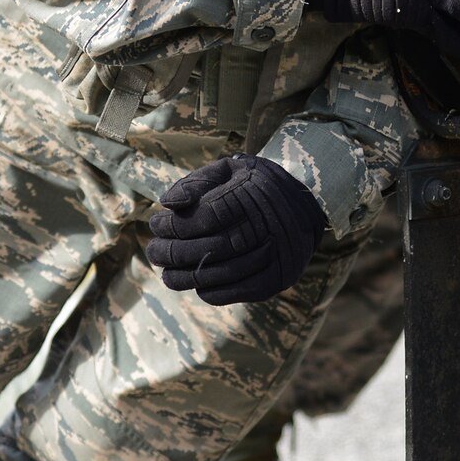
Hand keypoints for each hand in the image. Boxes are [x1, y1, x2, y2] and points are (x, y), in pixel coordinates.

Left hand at [146, 155, 324, 305]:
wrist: (306, 205)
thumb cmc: (257, 184)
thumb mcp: (231, 169)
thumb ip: (197, 181)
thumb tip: (168, 203)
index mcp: (252, 195)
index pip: (203, 217)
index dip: (173, 225)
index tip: (155, 225)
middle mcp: (267, 226)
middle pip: (209, 248)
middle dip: (172, 253)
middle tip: (153, 253)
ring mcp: (276, 255)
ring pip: (222, 274)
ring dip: (186, 278)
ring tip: (167, 275)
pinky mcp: (279, 278)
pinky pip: (240, 291)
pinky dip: (212, 292)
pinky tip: (197, 285)